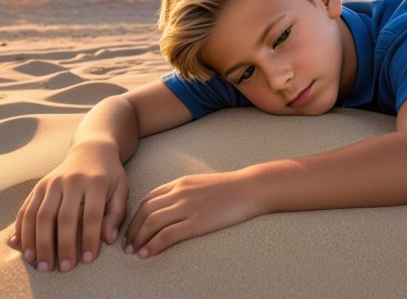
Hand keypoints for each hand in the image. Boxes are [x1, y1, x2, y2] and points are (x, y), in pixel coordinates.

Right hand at [9, 143, 128, 272]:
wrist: (92, 150)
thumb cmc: (109, 175)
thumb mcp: (121, 190)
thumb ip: (116, 213)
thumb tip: (108, 239)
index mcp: (96, 182)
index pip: (92, 215)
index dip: (89, 238)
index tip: (88, 259)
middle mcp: (72, 181)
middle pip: (64, 217)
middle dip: (62, 245)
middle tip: (63, 267)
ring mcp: (53, 182)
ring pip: (41, 215)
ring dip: (38, 242)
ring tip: (41, 263)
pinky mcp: (39, 185)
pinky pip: (27, 209)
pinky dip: (23, 229)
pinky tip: (22, 247)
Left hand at [123, 170, 259, 258]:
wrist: (249, 188)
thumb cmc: (229, 187)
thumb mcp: (200, 183)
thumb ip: (183, 191)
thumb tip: (169, 205)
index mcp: (180, 183)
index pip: (147, 199)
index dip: (134, 216)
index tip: (131, 229)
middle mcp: (179, 193)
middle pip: (145, 212)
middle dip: (132, 230)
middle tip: (127, 245)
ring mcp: (187, 208)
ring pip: (151, 224)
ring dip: (138, 239)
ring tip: (134, 252)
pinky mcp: (196, 222)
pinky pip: (167, 235)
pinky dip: (152, 245)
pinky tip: (146, 254)